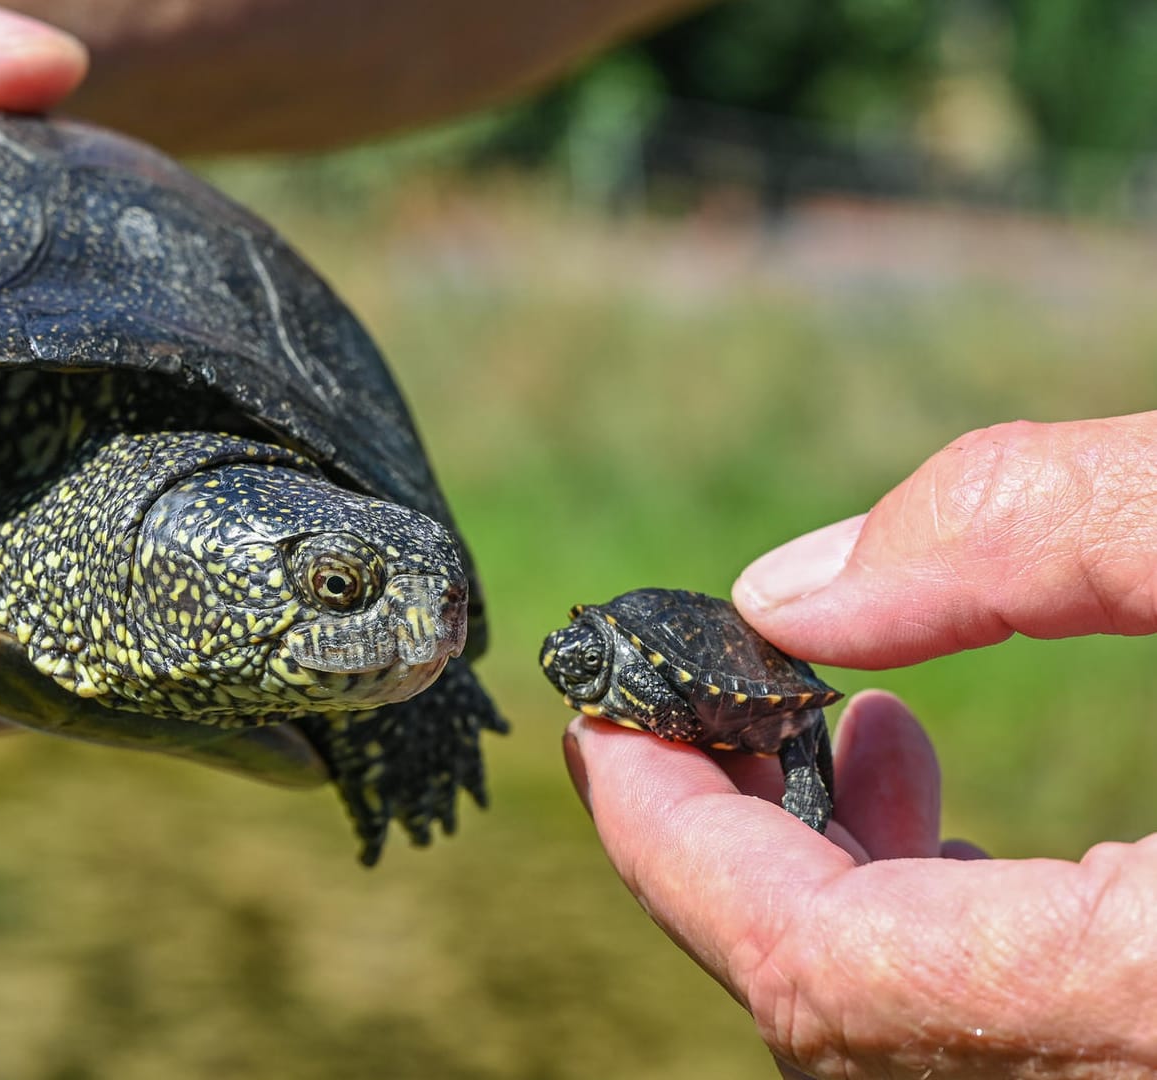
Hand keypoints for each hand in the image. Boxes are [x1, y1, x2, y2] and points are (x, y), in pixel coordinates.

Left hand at [569, 414, 1156, 1076]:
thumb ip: (1029, 539)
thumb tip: (789, 589)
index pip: (815, 963)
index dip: (670, 846)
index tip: (598, 732)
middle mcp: (1152, 1076)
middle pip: (841, 1009)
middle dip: (724, 850)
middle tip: (673, 719)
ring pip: (913, 1024)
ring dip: (826, 874)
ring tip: (824, 722)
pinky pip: (1002, 1015)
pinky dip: (928, 907)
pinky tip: (917, 781)